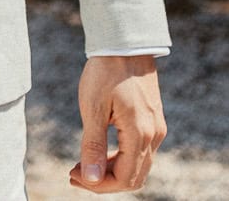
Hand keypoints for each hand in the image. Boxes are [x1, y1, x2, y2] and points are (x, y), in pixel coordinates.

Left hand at [70, 55, 165, 191]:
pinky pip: (139, 152)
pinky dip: (119, 159)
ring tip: (81, 167)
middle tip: (73, 175)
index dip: (98, 184)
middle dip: (103, 182)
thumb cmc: (105, 72)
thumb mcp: (93, 108)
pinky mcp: (152, 122)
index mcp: (140, 134)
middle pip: (133, 177)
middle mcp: (154, 135)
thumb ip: (92, 146)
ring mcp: (156, 129)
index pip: (124, 178)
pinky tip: (98, 154)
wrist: (124, 44)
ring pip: (137, 166)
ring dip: (111, 172)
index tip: (73, 176)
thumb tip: (90, 178)